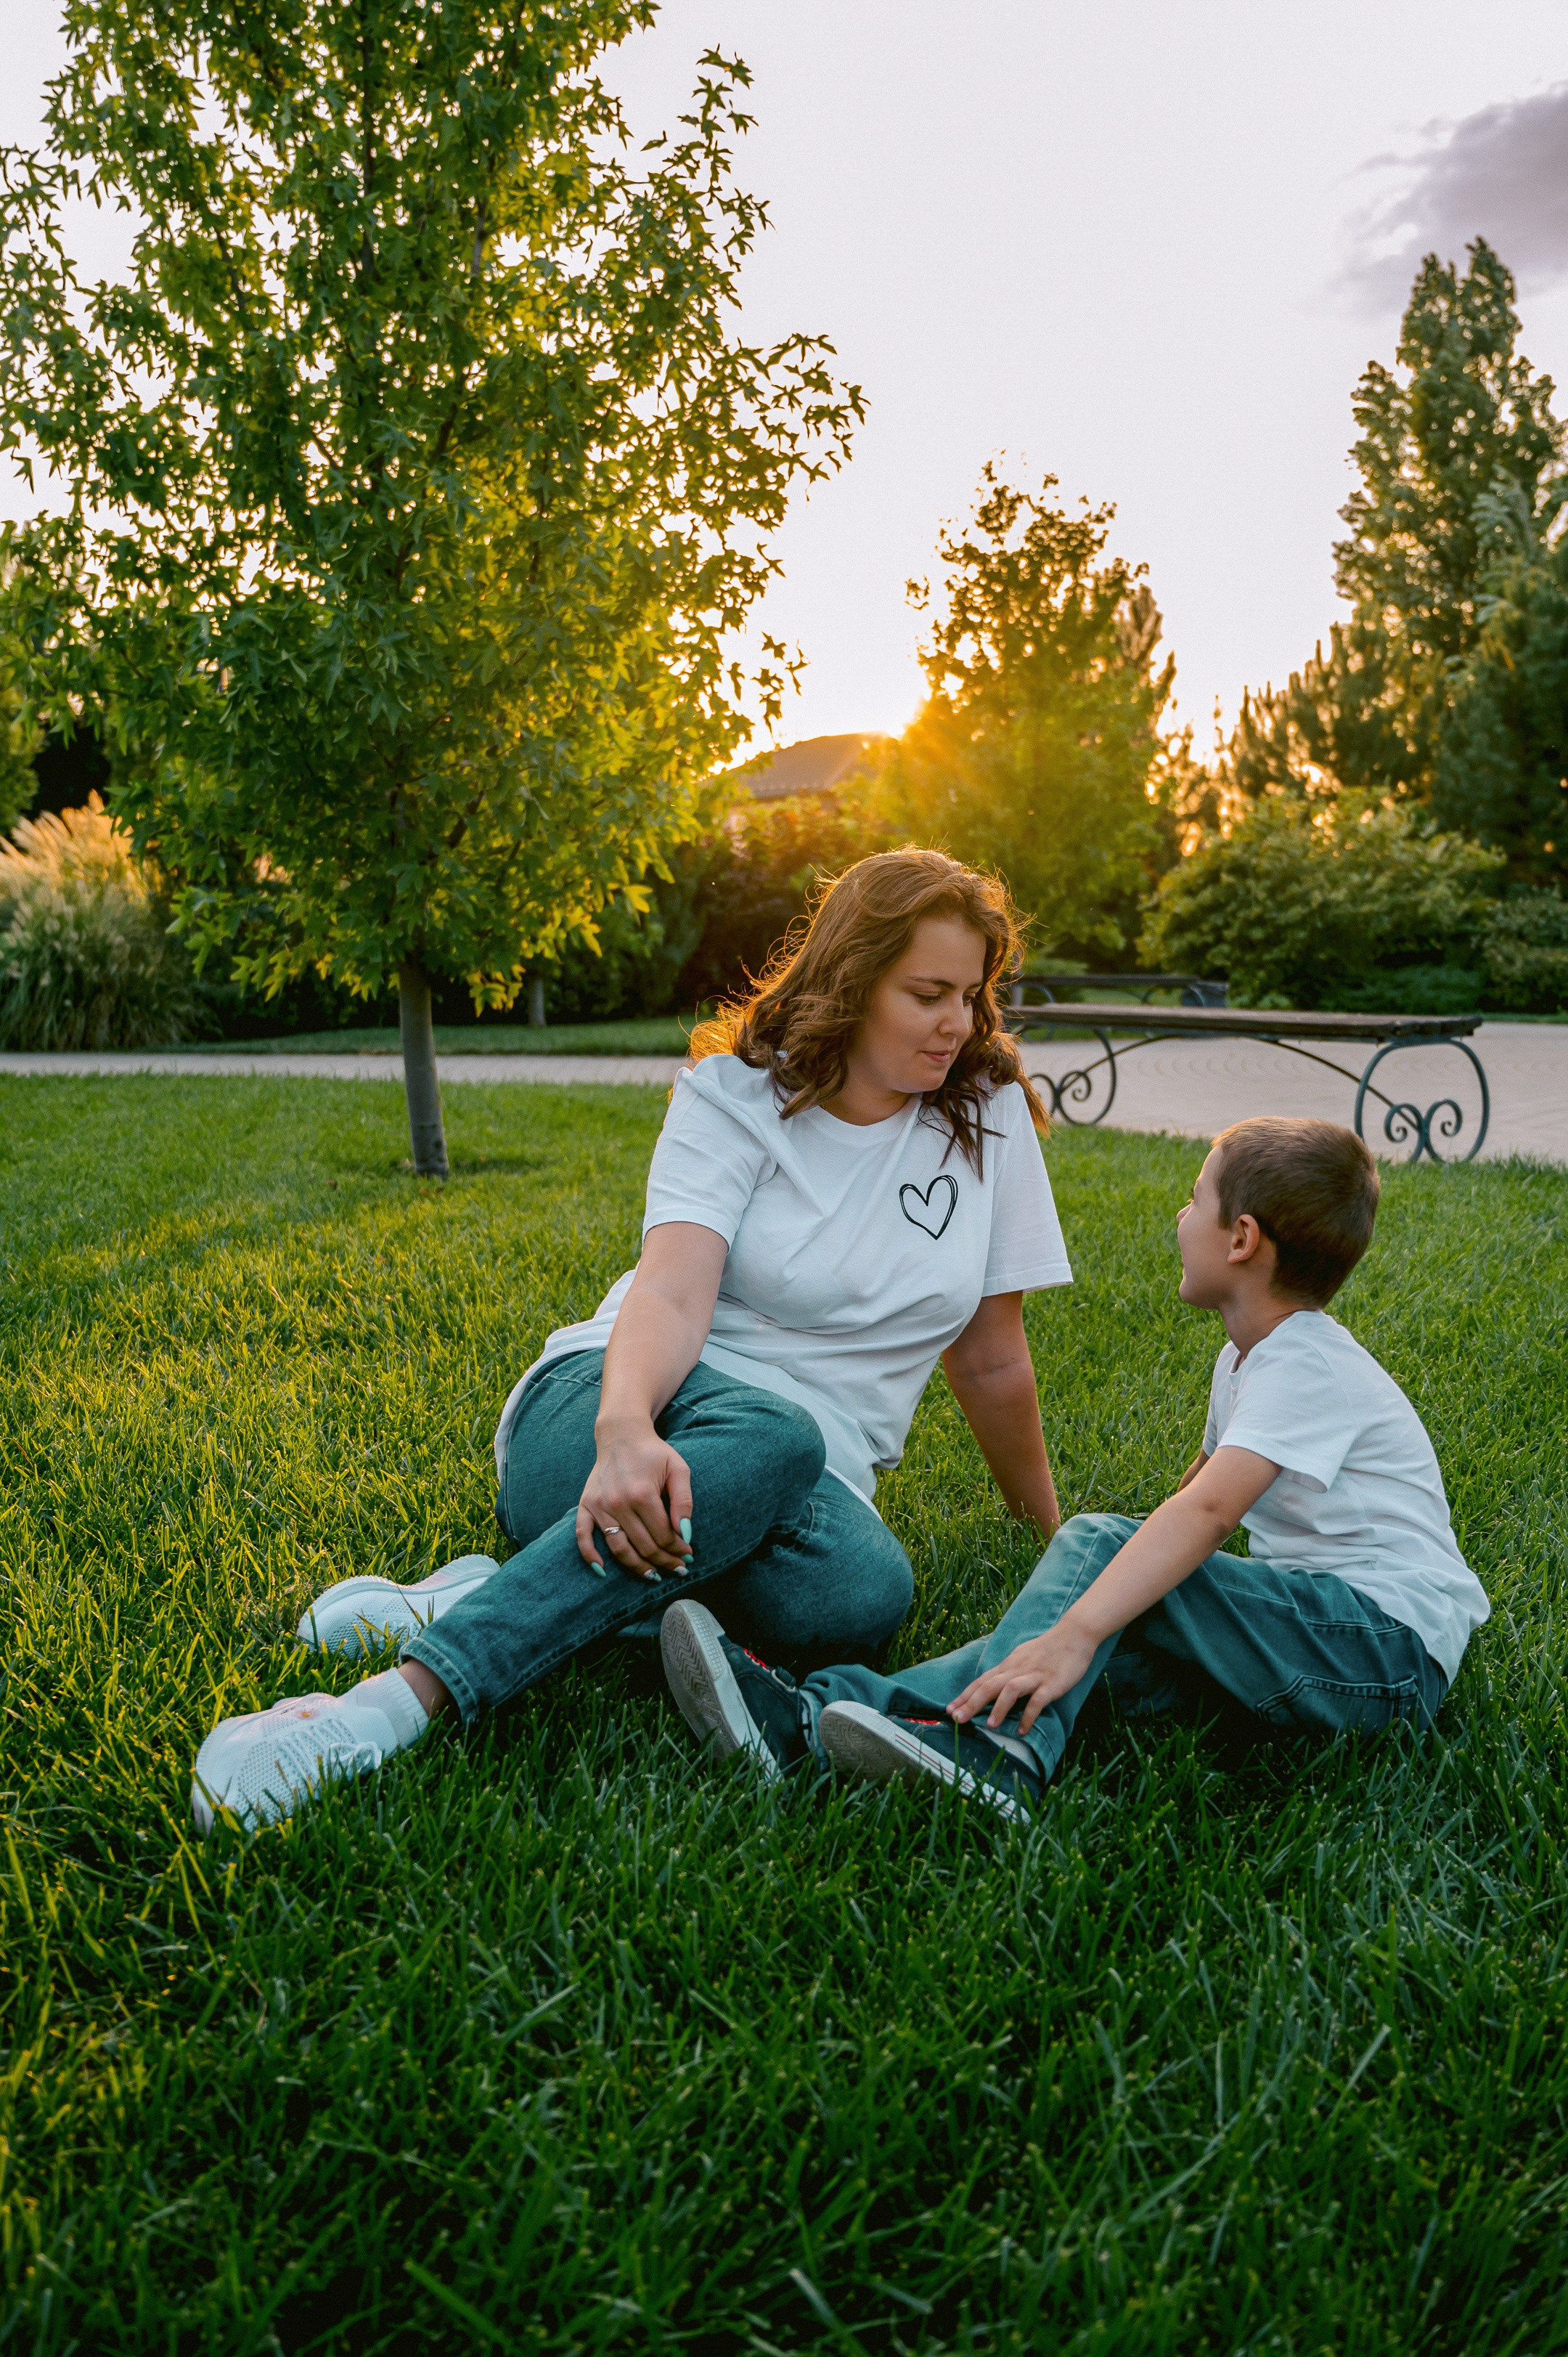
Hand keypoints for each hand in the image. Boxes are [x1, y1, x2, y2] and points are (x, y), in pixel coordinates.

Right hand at [576, 1418, 693, 1579]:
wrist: (621, 1435)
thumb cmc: (654, 1453)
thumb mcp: (678, 1469)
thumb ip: (684, 1501)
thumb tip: (686, 1534)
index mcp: (643, 1493)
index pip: (663, 1535)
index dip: (678, 1549)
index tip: (688, 1556)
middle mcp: (619, 1503)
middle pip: (644, 1546)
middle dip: (664, 1561)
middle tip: (678, 1570)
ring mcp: (599, 1506)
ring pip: (619, 1549)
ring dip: (637, 1567)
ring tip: (653, 1576)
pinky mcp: (586, 1505)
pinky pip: (582, 1536)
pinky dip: (590, 1556)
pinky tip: (602, 1572)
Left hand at [949, 1619, 1099, 1735]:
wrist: (1074, 1634)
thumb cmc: (1048, 1649)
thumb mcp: (1022, 1657)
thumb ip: (1008, 1672)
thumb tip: (993, 1687)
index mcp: (1009, 1665)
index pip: (982, 1681)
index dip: (965, 1695)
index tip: (949, 1710)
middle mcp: (1017, 1669)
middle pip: (990, 1685)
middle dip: (972, 1703)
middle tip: (957, 1720)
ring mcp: (1035, 1675)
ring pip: (1011, 1689)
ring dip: (999, 1707)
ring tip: (989, 1725)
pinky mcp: (1052, 1683)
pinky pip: (1038, 1700)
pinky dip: (1029, 1715)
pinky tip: (1022, 1730)